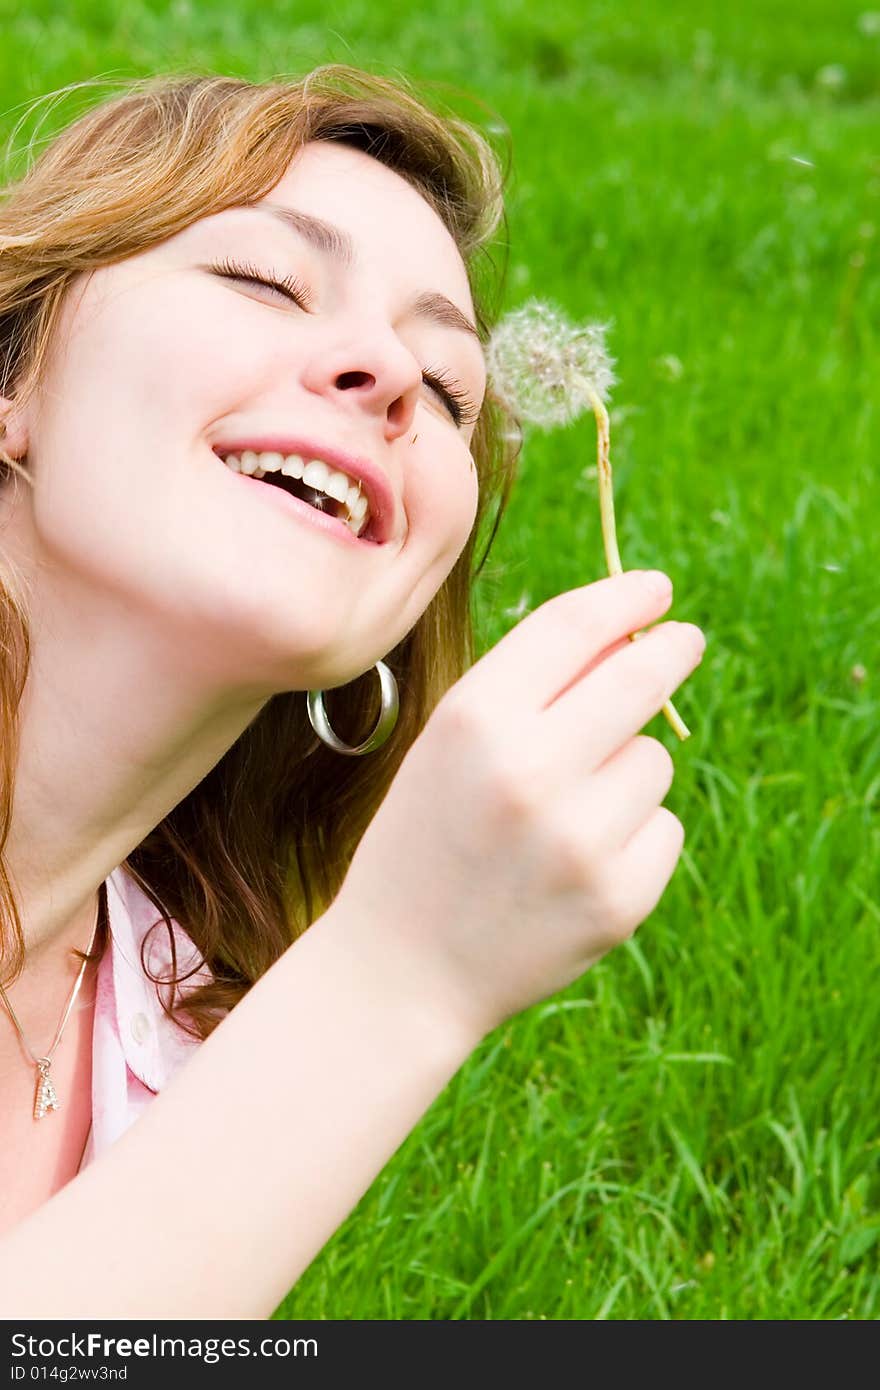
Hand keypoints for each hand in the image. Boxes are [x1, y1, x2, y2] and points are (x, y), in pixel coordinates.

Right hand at [332, 570, 704, 1043]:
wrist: (402, 968)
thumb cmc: (426, 837)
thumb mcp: (448, 744)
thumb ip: (527, 686)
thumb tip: (630, 629)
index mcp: (475, 720)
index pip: (576, 625)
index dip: (627, 595)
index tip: (656, 589)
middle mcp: (530, 771)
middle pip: (640, 676)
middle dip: (671, 650)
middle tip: (683, 641)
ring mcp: (580, 840)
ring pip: (654, 759)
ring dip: (626, 770)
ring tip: (561, 816)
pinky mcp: (619, 899)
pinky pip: (662, 826)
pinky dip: (632, 835)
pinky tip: (576, 864)